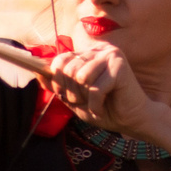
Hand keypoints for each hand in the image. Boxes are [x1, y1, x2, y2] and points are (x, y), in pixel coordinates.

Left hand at [44, 39, 168, 139]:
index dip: (57, 81)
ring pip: (80, 76)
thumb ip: (56, 85)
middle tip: (85, 102)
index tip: (65, 95)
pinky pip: (95, 88)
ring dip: (84, 98)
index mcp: (88, 54)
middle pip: (68, 68)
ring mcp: (111, 55)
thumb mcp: (74, 98)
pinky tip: (104, 106)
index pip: (60, 59)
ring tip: (95, 103)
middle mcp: (99, 50)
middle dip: (72, 92)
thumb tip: (37, 72)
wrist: (133, 121)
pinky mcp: (120, 66)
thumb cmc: (105, 109)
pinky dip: (96, 104)